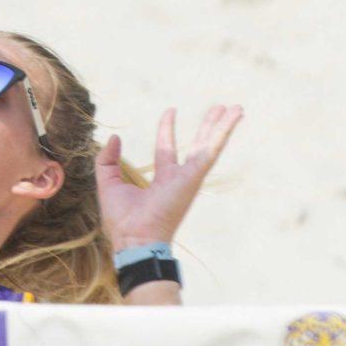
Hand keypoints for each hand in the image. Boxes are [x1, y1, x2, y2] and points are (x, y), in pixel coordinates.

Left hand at [96, 105, 241, 248]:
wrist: (133, 238)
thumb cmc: (122, 220)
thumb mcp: (109, 183)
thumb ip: (108, 160)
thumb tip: (115, 137)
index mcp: (162, 179)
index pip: (167, 148)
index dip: (168, 128)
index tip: (171, 111)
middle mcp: (179, 177)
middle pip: (197, 145)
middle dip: (208, 127)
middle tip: (219, 108)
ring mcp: (190, 177)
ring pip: (210, 145)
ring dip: (224, 126)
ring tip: (237, 108)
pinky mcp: (194, 177)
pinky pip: (211, 150)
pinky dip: (223, 133)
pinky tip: (233, 118)